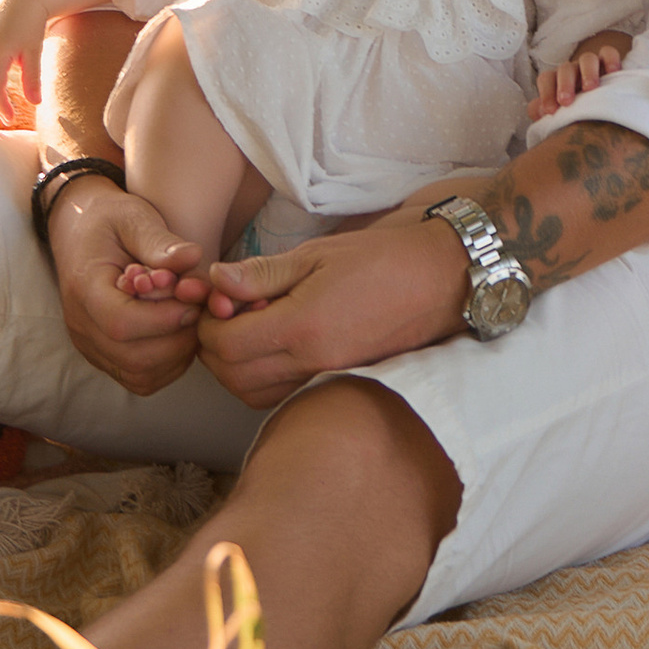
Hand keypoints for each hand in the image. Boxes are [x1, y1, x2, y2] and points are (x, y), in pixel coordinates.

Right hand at [44, 171, 215, 394]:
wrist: (80, 232)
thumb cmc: (110, 221)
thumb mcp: (133, 217)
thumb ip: (161, 242)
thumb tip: (192, 258)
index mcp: (84, 288)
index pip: (120, 323)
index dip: (165, 318)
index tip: (194, 298)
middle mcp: (81, 326)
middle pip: (134, 357)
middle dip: (179, 337)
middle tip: (201, 309)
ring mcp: (90, 347)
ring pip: (140, 375)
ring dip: (178, 353)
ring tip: (191, 317)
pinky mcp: (104, 357)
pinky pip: (140, 378)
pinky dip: (169, 363)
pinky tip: (180, 332)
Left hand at [189, 214, 474, 404]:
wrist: (440, 282)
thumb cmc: (381, 259)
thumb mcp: (316, 254)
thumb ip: (262, 274)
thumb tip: (216, 282)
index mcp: (302, 326)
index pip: (226, 344)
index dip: (209, 323)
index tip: (219, 299)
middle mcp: (311, 362)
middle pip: (233, 377)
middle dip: (215, 348)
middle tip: (227, 314)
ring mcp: (326, 378)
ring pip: (254, 394)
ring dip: (237, 367)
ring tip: (249, 328)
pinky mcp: (337, 382)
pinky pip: (282, 394)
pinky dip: (263, 378)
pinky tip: (275, 344)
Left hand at [531, 31, 632, 117]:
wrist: (602, 112)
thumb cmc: (576, 113)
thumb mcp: (559, 114)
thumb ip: (542, 111)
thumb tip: (539, 110)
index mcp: (557, 81)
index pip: (547, 79)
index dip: (546, 93)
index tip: (550, 112)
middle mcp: (573, 70)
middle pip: (566, 69)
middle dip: (564, 84)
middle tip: (566, 101)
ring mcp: (591, 65)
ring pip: (587, 59)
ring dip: (587, 72)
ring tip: (590, 88)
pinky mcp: (609, 63)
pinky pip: (608, 53)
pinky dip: (610, 59)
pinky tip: (613, 72)